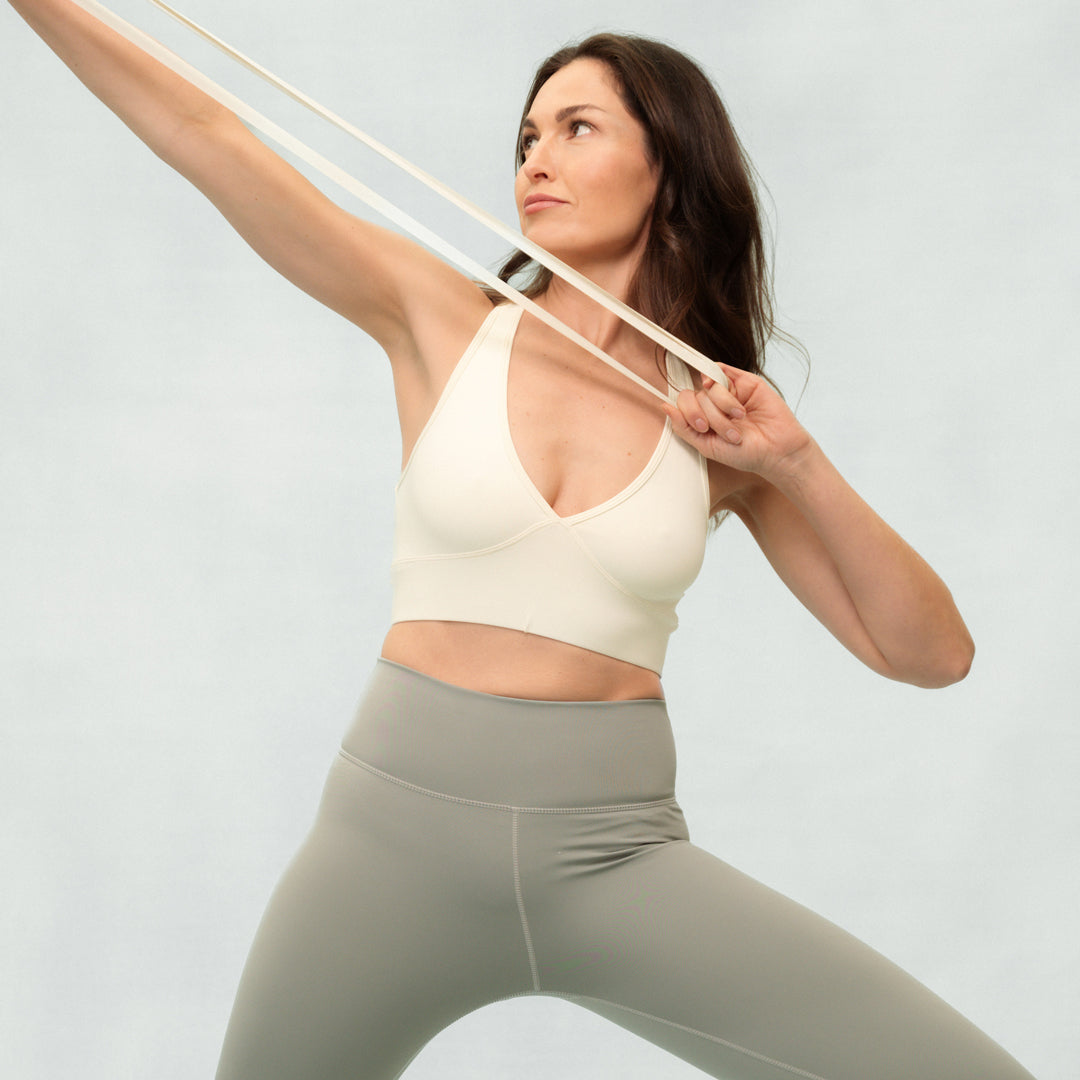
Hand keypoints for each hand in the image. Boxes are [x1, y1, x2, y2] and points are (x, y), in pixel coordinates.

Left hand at [663, 365, 812, 480]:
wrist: (776, 452)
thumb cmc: (744, 453)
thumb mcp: (707, 446)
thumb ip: (684, 427)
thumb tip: (665, 406)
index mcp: (704, 417)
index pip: (683, 403)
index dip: (688, 412)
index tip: (702, 427)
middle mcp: (714, 402)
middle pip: (695, 396)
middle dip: (710, 416)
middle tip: (727, 432)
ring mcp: (730, 390)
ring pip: (708, 386)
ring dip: (722, 408)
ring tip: (739, 423)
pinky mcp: (745, 381)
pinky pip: (722, 372)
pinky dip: (724, 389)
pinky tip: (738, 407)